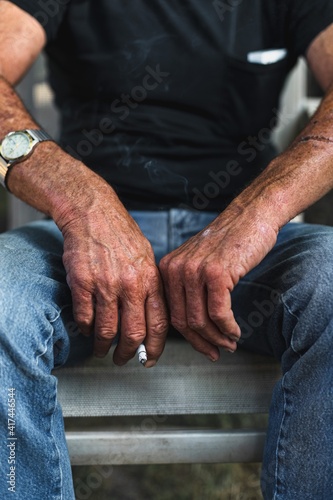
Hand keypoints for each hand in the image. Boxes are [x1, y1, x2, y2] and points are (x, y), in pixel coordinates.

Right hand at [56, 180, 167, 366]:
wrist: (94, 214)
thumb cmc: (121, 235)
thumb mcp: (147, 258)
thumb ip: (150, 287)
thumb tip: (151, 319)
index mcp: (150, 280)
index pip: (158, 324)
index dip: (155, 348)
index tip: (149, 359)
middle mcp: (131, 285)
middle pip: (133, 334)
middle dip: (128, 354)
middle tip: (123, 360)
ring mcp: (106, 284)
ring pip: (106, 330)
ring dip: (103, 346)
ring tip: (101, 349)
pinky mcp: (82, 282)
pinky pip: (84, 317)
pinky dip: (85, 329)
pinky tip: (87, 329)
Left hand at [159, 204, 277, 360]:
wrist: (250, 217)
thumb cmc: (229, 242)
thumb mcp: (198, 263)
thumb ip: (189, 288)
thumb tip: (192, 326)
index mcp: (167, 268)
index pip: (171, 313)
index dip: (187, 337)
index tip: (202, 348)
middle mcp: (175, 269)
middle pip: (182, 321)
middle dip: (201, 342)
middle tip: (216, 352)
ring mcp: (194, 271)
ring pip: (200, 320)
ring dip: (217, 338)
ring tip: (229, 343)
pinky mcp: (216, 273)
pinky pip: (219, 313)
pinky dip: (228, 328)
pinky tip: (236, 332)